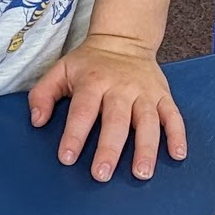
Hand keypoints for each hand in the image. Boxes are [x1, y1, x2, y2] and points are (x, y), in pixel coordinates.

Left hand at [28, 33, 186, 181]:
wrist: (124, 40)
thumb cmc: (89, 63)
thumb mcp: (60, 70)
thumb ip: (43, 94)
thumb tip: (37, 121)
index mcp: (93, 82)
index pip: (82, 111)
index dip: (74, 134)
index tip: (67, 158)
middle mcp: (120, 88)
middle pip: (116, 120)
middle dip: (109, 149)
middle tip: (102, 175)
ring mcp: (144, 92)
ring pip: (148, 121)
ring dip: (146, 148)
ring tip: (141, 173)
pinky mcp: (163, 95)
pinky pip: (173, 115)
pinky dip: (177, 135)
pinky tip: (177, 154)